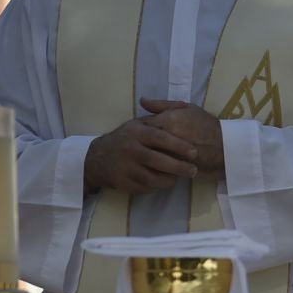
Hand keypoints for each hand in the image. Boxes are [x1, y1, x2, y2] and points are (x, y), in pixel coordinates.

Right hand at [84, 117, 200, 194]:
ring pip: (152, 178)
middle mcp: (129, 149)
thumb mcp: (139, 123)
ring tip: (180, 177)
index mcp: (136, 132)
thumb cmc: (125, 138)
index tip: (194, 152)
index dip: (178, 145)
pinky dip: (157, 187)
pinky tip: (164, 182)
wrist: (98, 158)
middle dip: (179, 167)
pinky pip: (145, 188)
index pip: (160, 138)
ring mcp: (125, 168)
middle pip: (157, 160)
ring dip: (169, 179)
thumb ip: (161, 114)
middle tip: (194, 170)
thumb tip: (183, 104)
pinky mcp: (123, 183)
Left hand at [139, 98, 224, 177]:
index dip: (140, 128)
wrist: (225, 145)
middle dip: (142, 142)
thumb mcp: (188, 108)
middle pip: (144, 141)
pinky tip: (157, 163)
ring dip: (148, 154)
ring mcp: (172, 153)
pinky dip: (156, 165)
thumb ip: (162, 105)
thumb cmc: (206, 124)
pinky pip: (159, 166)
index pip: (143, 124)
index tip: (141, 132)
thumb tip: (142, 100)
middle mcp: (169, 136)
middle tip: (143, 144)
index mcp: (169, 119)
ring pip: (151, 154)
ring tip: (149, 154)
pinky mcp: (177, 166)